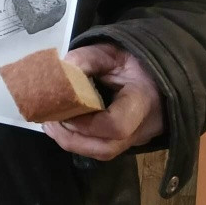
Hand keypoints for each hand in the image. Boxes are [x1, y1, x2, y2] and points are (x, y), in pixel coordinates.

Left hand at [42, 43, 163, 160]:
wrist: (155, 74)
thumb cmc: (133, 61)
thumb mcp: (111, 52)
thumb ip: (87, 59)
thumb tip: (61, 70)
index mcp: (143, 101)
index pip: (117, 125)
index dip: (85, 123)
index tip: (64, 108)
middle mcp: (143, 127)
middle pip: (106, 148)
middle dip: (72, 139)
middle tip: (50, 121)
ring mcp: (137, 138)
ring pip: (103, 152)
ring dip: (72, 142)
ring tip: (51, 124)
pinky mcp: (127, 141)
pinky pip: (103, 147)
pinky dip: (80, 140)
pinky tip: (63, 126)